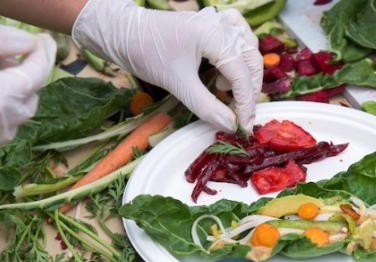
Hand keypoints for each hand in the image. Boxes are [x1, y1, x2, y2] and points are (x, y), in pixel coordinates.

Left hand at [72, 0, 261, 132]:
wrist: (123, 32)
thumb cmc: (146, 53)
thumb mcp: (177, 84)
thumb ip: (206, 107)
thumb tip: (230, 126)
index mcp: (214, 35)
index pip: (242, 74)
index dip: (246, 103)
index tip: (244, 126)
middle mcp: (222, 24)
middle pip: (252, 60)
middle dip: (250, 90)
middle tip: (242, 116)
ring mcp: (219, 20)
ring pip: (249, 48)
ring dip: (245, 73)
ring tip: (224, 90)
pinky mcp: (213, 23)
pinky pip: (239, 39)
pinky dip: (238, 58)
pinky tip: (224, 72)